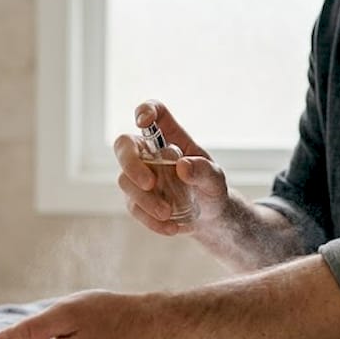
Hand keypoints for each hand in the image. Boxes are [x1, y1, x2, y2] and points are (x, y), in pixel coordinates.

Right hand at [114, 99, 229, 235]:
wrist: (209, 216)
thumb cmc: (211, 188)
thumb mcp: (215, 179)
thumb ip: (203, 171)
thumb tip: (183, 166)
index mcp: (169, 136)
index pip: (153, 112)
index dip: (145, 110)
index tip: (144, 121)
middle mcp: (148, 152)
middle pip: (124, 145)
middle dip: (130, 163)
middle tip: (148, 183)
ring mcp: (138, 176)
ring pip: (125, 180)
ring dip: (145, 199)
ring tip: (168, 213)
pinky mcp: (136, 200)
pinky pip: (133, 207)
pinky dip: (149, 219)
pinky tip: (169, 227)